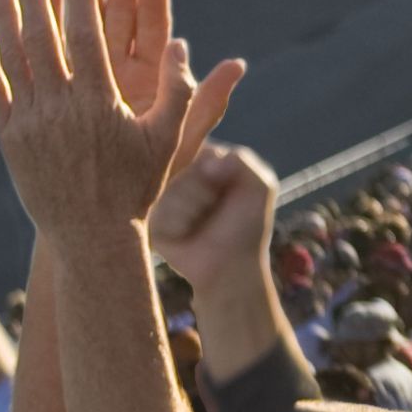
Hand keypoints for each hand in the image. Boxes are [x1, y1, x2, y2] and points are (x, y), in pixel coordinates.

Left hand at [0, 0, 243, 241]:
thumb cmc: (138, 186)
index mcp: (101, 103)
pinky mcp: (10, 140)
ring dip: (5, 16)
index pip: (86, 37)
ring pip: (14, 59)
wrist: (91, 236)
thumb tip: (183, 44)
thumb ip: (181, 91)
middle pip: (43, 38)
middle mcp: (61, 108)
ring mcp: (31, 124)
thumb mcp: (170, 139)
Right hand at [147, 140, 280, 299]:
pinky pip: (160, 214)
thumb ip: (242, 160)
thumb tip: (211, 157)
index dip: (210, 165)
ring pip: (172, 191)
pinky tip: (188, 234)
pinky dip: (180, 225)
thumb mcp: (259, 186)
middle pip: (183, 168)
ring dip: (194, 210)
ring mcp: (164, 199)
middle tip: (215, 207)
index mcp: (205, 162)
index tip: (224, 181)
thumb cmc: (247, 224)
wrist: (230, 267)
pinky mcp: (152, 221)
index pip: (196, 144)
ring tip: (202, 223)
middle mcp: (181, 176)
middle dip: (205, 191)